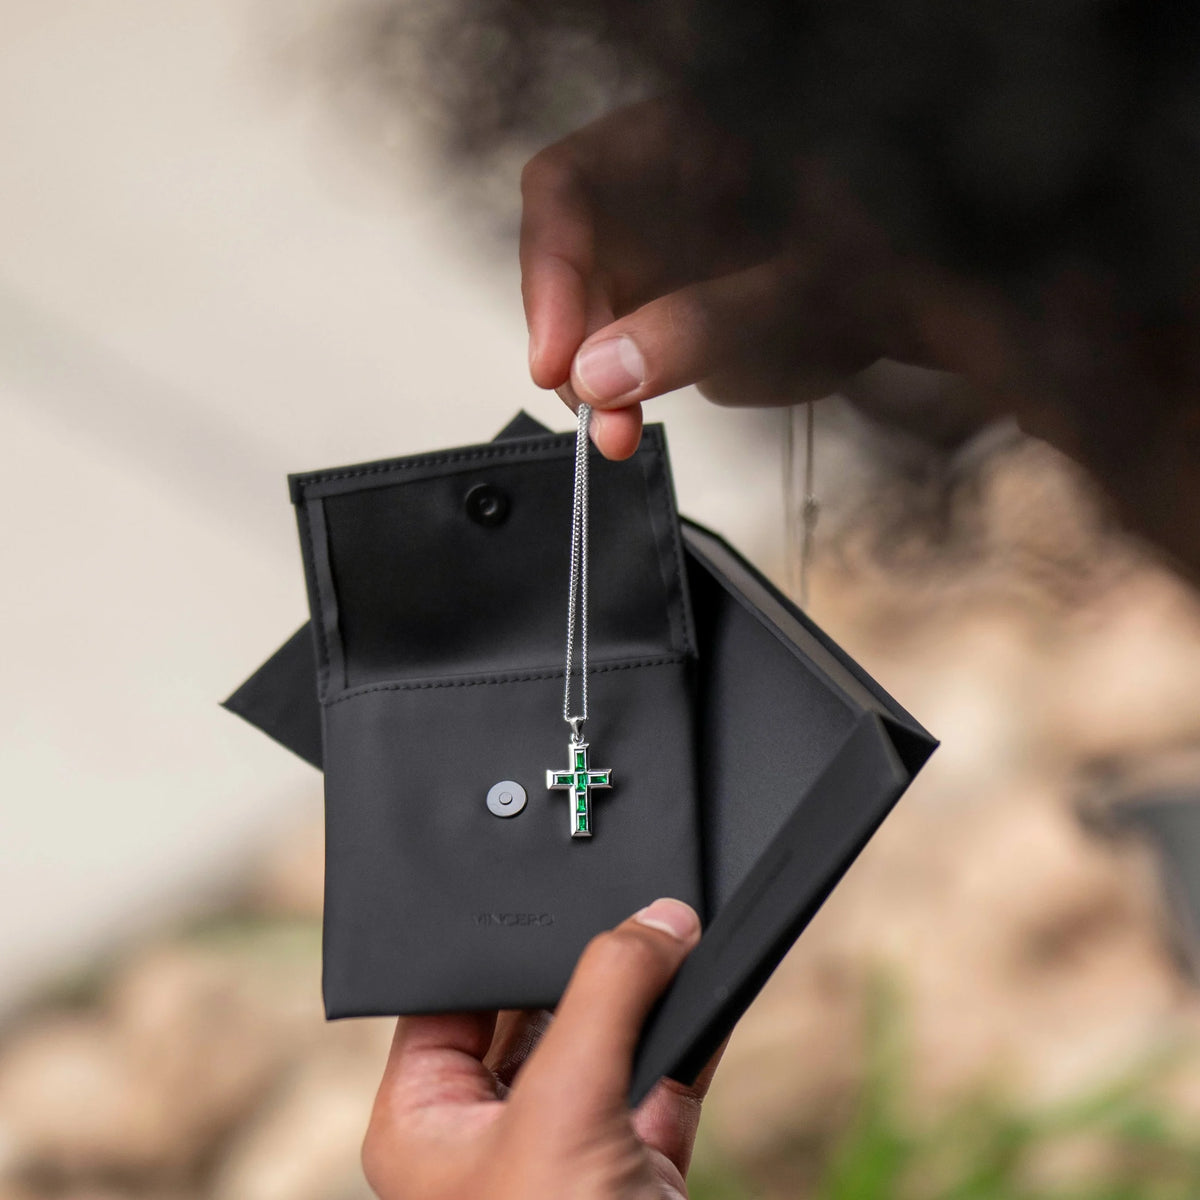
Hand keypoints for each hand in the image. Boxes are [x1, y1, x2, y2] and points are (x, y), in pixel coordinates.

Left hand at [362, 897, 721, 1199]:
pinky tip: (710, 983)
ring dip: (647, 991)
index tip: (552, 882)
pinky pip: (664, 1073)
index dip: (500, 939)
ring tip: (677, 932)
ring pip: (608, 1035)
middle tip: (632, 903)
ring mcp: (570, 1146)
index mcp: (426, 1118)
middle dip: (588, 959)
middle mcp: (493, 1129)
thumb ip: (607, 997)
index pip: (454, 995)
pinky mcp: (638, 1164)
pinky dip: (690, 1031)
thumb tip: (658, 920)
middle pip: (539, 1006)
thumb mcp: (561, 1111)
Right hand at [520, 96, 1199, 576]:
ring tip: (618, 431)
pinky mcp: (669, 295)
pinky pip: (618, 338)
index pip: (568, 185)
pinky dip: (621, 386)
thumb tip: (599, 374)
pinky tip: (636, 416)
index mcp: (686, 140)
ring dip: (592, 376)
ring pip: (586, 306)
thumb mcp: (801, 294)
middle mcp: (657, 188)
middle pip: (569, 253)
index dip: (546, 270)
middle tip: (595, 415)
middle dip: (572, 341)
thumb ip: (699, 329)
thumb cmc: (886, 264)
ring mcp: (660, 244)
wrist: (933, 299)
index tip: (555, 357)